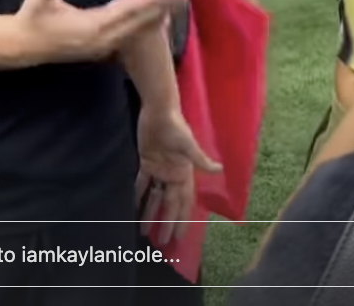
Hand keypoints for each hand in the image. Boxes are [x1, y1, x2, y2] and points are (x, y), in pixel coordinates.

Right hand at [13, 0, 186, 66]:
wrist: (22, 46)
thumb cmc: (31, 19)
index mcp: (91, 28)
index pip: (128, 11)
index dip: (151, 0)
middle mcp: (102, 39)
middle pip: (139, 22)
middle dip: (162, 8)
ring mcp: (102, 45)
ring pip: (137, 29)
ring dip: (156, 15)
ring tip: (175, 1)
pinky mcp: (101, 47)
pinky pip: (129, 34)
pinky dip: (143, 24)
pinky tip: (156, 17)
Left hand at [136, 107, 221, 242]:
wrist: (159, 110)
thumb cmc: (176, 127)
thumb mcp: (188, 145)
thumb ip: (201, 160)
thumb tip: (220, 170)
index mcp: (184, 173)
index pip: (184, 202)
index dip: (183, 220)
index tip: (181, 238)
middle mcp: (173, 175)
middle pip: (169, 204)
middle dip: (166, 223)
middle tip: (161, 243)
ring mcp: (159, 169)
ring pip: (155, 197)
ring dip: (150, 213)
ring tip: (143, 231)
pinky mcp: (146, 162)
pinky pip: (142, 183)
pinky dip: (138, 195)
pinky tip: (133, 207)